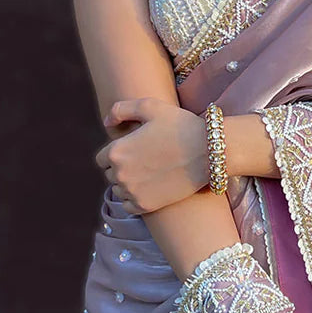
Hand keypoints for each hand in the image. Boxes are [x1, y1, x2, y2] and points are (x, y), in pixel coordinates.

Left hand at [95, 97, 208, 213]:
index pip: (102, 158)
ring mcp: (132, 192)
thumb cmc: (181, 125)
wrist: (209, 152)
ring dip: (129, 184)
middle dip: (123, 167)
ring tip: (150, 173)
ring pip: (119, 190)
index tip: (134, 149)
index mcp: (116, 150)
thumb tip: (106, 123)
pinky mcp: (146, 206)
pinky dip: (135, 198)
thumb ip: (121, 109)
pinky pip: (129, 206)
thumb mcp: (150, 106)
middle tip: (146, 160)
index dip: (118, 152)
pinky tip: (150, 188)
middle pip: (110, 174)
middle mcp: (120, 174)